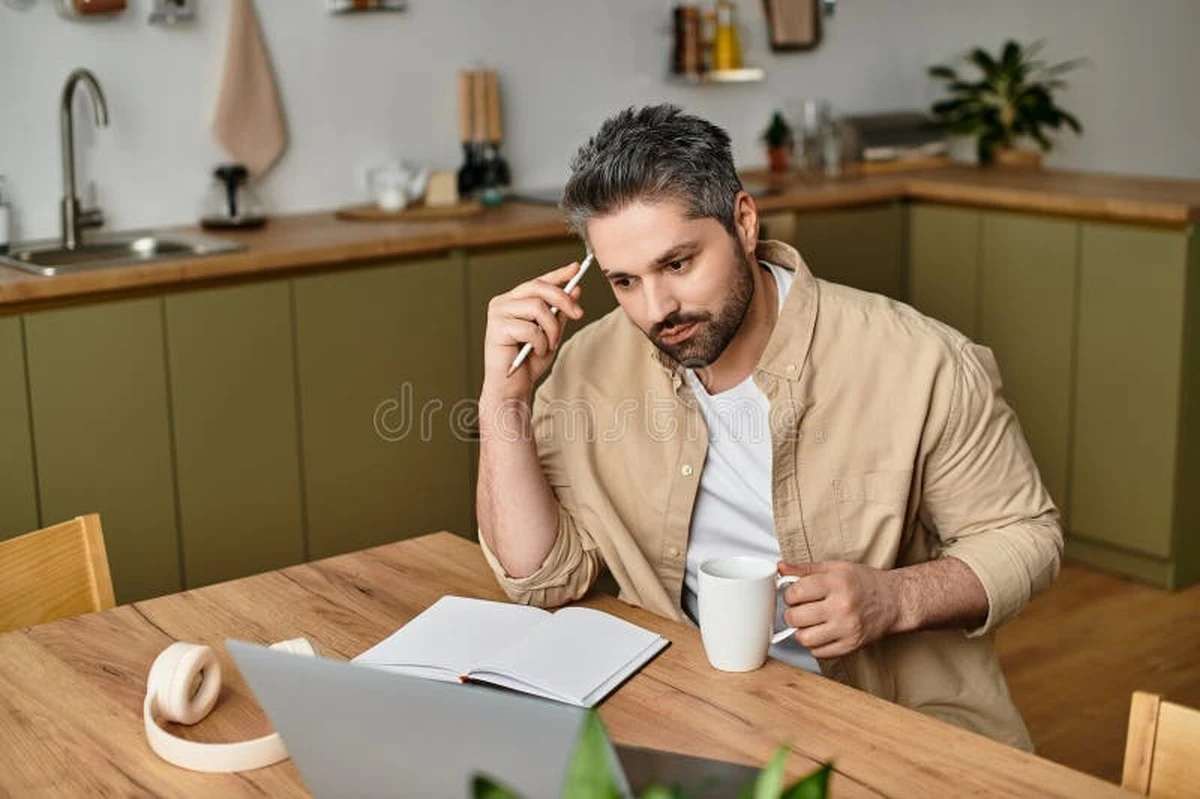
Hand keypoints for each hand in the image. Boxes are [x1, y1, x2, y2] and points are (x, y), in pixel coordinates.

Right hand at [481, 261, 585, 400]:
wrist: (513, 387)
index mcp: (514, 301)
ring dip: (551, 329)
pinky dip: (540, 343)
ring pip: (537, 307)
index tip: (576, 268)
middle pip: (538, 287)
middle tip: (578, 314)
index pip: (539, 282)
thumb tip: (575, 289)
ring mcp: (498, 314)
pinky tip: (535, 351)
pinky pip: (530, 328)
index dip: (558, 274)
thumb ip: (560, 312)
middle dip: (563, 299)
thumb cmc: (528, 362)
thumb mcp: (551, 333)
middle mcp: (503, 302)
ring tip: (549, 345)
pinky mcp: (496, 328)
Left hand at [778, 560, 900, 657]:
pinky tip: (822, 633)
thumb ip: (805, 569)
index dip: (790, 594)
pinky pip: (819, 653)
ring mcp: (847, 628)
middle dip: (792, 613)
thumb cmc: (864, 582)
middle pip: (795, 617)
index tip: (795, 594)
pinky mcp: (851, 645)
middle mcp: (842, 606)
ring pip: (804, 638)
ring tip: (809, 623)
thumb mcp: (835, 568)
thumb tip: (781, 567)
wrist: (894, 600)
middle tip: (800, 609)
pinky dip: (815, 645)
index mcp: (836, 583)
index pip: (795, 593)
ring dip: (801, 632)